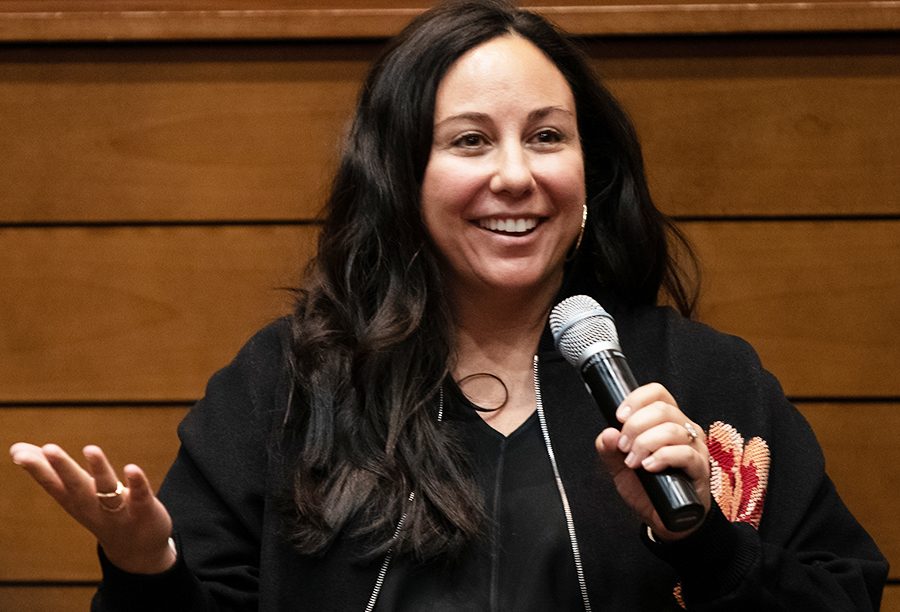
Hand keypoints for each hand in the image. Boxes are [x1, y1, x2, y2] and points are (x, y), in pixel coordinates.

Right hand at [9, 442, 175, 573]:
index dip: (37, 469)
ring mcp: (118, 511)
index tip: (18, 452)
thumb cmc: (100, 513)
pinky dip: (136, 483)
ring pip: (107, 489)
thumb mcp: (75, 495)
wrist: (137, 553)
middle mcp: (93, 507)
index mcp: (75, 501)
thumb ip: (51, 472)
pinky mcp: (143, 510)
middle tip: (48, 448)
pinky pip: (139, 495)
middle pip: (76, 486)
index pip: (53, 485)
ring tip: (90, 449)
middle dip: (62, 468)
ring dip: (99, 470)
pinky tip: (132, 468)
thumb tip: (16, 449)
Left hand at [594, 382, 711, 540]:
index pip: (657, 393)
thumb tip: (607, 433)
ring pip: (672, 430)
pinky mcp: (701, 469)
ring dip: (645, 443)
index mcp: (667, 421)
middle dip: (635, 426)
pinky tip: (648, 467)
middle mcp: (685, 429)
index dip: (636, 399)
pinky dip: (662, 457)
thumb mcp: (621, 468)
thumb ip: (610, 450)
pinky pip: (685, 454)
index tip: (619, 417)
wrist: (666, 519)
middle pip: (662, 409)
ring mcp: (696, 448)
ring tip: (633, 461)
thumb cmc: (648, 488)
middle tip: (623, 447)